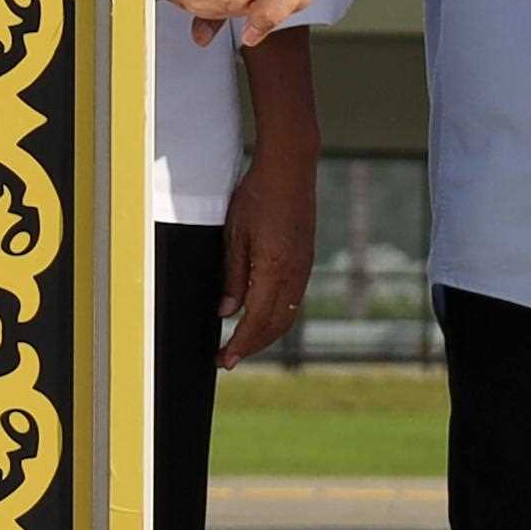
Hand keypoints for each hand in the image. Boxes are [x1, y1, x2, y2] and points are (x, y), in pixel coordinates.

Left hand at [217, 147, 317, 370]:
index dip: (239, 345)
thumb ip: (233, 277)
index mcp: (274, 269)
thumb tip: (227, 312)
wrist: (290, 169)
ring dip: (265, 335)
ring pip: (286, 317)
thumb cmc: (258, 196)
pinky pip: (293, 301)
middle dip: (251, 347)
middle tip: (228, 359)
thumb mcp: (235, 235)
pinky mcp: (305, 261)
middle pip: (274, 326)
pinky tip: (261, 318)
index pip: (256, 321)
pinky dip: (276, 318)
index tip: (224, 360)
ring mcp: (303, 268)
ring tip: (242, 343)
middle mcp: (294, 274)